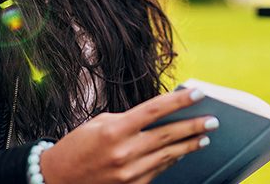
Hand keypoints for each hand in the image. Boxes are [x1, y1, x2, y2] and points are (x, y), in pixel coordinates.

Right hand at [40, 88, 216, 183]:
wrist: (56, 179)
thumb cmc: (77, 147)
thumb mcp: (101, 123)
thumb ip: (130, 119)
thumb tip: (159, 114)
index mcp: (115, 130)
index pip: (155, 110)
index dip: (179, 101)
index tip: (198, 93)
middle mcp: (124, 152)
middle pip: (167, 134)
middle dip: (193, 126)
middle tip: (213, 120)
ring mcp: (129, 173)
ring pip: (167, 155)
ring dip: (188, 145)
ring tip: (204, 136)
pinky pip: (158, 170)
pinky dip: (172, 159)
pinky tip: (182, 151)